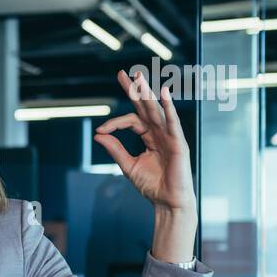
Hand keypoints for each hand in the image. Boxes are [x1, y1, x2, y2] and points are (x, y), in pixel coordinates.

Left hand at [95, 70, 195, 214]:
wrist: (167, 202)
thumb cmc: (152, 186)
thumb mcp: (128, 165)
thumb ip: (115, 149)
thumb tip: (98, 135)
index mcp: (149, 137)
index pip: (131, 120)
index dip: (115, 123)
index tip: (101, 130)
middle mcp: (160, 132)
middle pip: (145, 107)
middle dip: (134, 90)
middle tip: (123, 73)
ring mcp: (170, 136)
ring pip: (156, 110)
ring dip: (147, 93)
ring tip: (138, 77)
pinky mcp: (178, 143)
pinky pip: (173, 122)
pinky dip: (169, 107)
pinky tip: (163, 93)